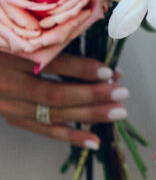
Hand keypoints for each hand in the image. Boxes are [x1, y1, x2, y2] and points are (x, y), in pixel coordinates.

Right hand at [0, 51, 129, 149]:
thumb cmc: (7, 46)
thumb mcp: (23, 38)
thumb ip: (52, 44)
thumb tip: (97, 57)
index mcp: (13, 57)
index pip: (52, 65)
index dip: (82, 69)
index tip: (109, 71)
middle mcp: (9, 84)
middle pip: (55, 94)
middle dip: (93, 95)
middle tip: (122, 92)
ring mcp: (10, 105)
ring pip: (53, 114)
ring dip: (89, 115)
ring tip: (118, 112)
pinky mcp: (13, 119)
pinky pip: (44, 130)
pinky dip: (71, 136)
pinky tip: (95, 140)